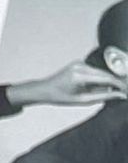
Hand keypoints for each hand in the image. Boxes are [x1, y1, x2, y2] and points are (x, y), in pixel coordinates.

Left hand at [9, 60, 127, 107]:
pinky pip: (94, 69)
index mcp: (79, 76)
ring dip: (106, 80)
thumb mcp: (80, 101)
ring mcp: (80, 62)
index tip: (125, 90)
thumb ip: (101, 97)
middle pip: (104, 73)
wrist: (44, 89)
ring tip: (107, 91)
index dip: (118, 84)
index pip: (105, 78)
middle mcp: (80, 66)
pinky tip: (95, 86)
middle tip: (122, 91)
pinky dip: (98, 77)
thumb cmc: (59, 97)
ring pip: (100, 71)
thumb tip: (118, 95)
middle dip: (115, 82)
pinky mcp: (79, 62)